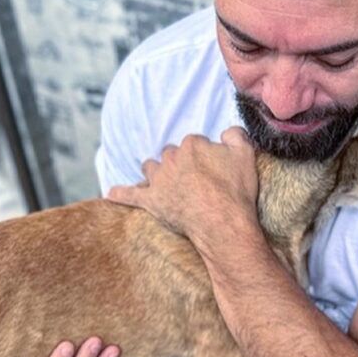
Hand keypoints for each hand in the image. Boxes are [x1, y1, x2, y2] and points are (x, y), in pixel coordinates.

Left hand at [107, 127, 258, 249]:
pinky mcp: (151, 201)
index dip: (204, 157)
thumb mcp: (246, 154)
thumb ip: (235, 135)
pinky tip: (111, 194)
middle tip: (195, 181)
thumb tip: (225, 132)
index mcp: (193, 144)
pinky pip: (130, 195)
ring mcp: (159, 180)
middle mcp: (172, 158)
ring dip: (157, 173)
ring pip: (151, 168)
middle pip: (172, 154)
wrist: (222, 223)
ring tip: (166, 183)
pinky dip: (121, 194)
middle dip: (180, 163)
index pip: (195, 143)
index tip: (213, 170)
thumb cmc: (235, 191)